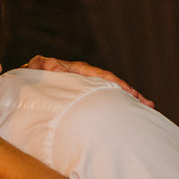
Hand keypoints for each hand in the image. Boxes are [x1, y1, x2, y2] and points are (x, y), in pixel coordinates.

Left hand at [24, 56, 153, 107]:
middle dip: (131, 93)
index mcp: (80, 70)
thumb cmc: (34, 73)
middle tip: (147, 103)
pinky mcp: (87, 94)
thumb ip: (47, 65)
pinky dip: (119, 105)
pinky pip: (106, 99)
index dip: (117, 84)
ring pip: (112, 92)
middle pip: (114, 84)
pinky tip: (131, 114)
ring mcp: (89, 85)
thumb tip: (57, 66)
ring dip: (129, 100)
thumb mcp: (39, 66)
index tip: (130, 93)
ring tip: (147, 107)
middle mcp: (88, 76)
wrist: (31, 78)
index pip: (102, 76)